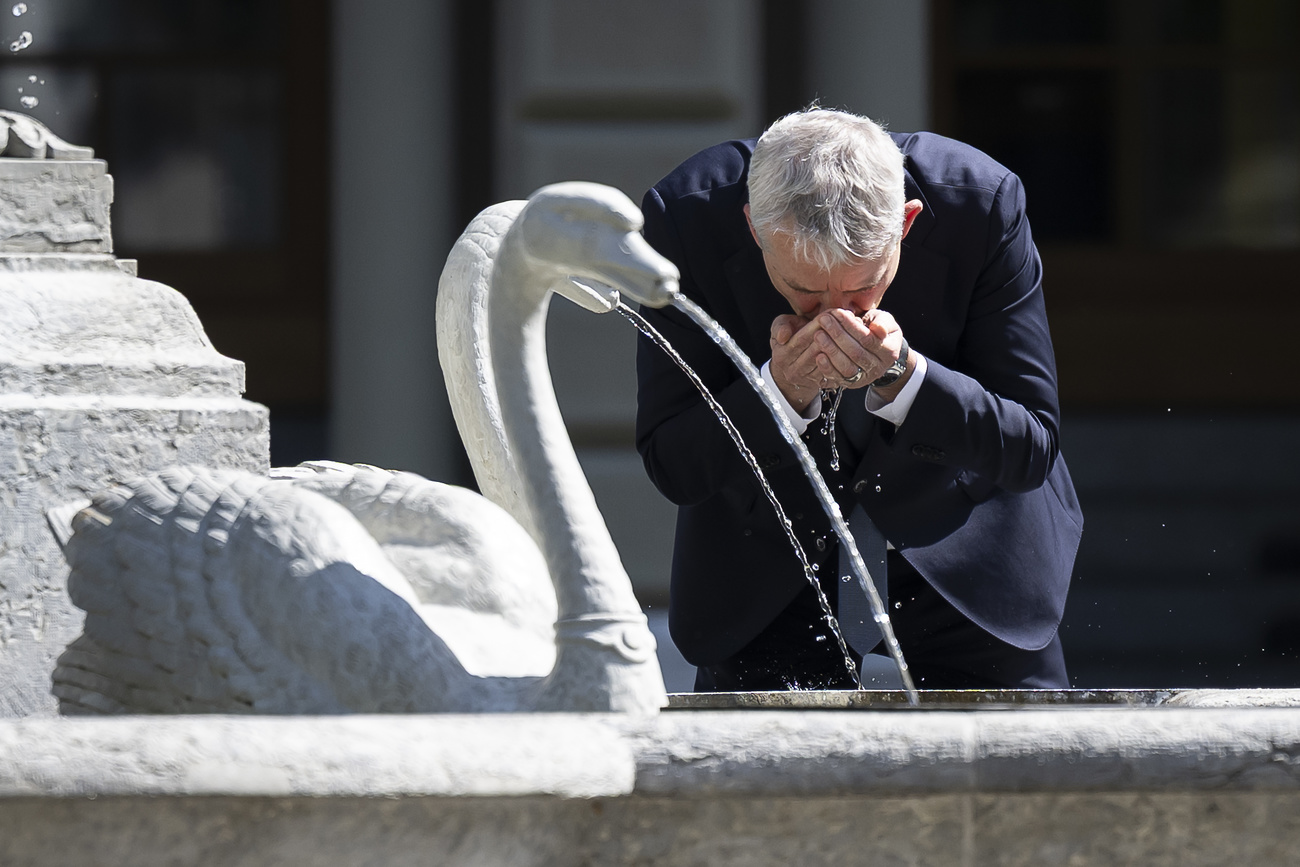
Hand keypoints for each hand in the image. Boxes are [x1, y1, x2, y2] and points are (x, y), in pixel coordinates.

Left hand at [769, 309, 909, 408]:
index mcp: (887, 348)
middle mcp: (877, 366)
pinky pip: (838, 379)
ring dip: (830, 351)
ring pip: (846, 367)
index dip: (850, 326)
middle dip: (837, 336)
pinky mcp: (851, 384)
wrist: (882, 356)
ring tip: (817, 336)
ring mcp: (864, 377)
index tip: (835, 313)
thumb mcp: (886, 322)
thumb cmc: (880, 332)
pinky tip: (817, 356)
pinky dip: (827, 369)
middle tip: (821, 321)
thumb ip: (883, 321)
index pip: (866, 337)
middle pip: (855, 352)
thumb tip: (877, 327)